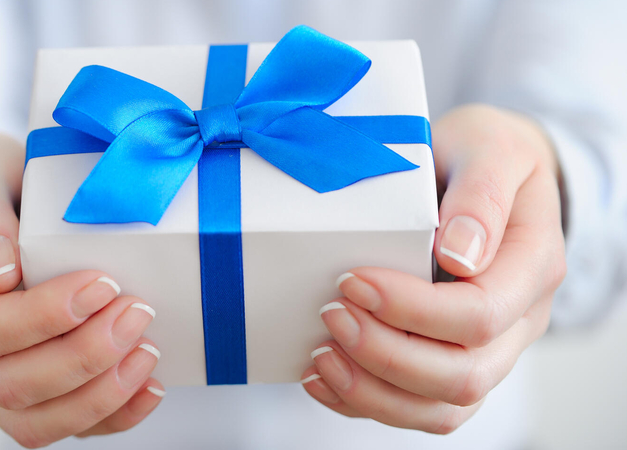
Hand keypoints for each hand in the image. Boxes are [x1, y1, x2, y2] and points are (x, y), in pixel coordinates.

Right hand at [0, 132, 163, 446]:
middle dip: (82, 356)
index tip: (104, 283)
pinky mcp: (22, 380)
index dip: (45, 316)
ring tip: (146, 354)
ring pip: (29, 420)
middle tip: (137, 314)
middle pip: (7, 382)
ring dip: (97, 396)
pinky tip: (147, 389)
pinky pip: (55, 422)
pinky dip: (106, 416)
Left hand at [301, 104, 565, 432]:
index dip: (410, 308)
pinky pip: (420, 407)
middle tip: (332, 315)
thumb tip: (462, 256)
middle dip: (385, 355)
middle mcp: (519, 320)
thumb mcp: (492, 147)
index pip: (479, 315)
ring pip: (441, 406)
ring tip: (322, 357)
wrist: (491, 172)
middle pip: (463, 376)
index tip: (353, 279)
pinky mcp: (454, 359)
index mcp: (532, 266)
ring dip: (374, 391)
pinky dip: (369, 401)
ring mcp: (490, 348)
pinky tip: (327, 377)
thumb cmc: (486, 154)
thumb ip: (483, 194)